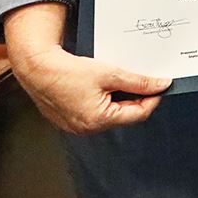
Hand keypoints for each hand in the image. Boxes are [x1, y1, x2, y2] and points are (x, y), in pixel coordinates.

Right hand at [5, 3, 168, 134]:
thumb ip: (138, 82)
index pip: (139, 114)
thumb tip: (161, 85)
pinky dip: (104, 100)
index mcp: (99, 120)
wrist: (37, 69)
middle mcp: (88, 129)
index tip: (160, 85)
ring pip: (111, 114)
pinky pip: (96, 112)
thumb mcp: (110, 74)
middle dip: (136, 98)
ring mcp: (77, 126)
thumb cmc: (67, 72)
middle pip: (125, 115)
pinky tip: (102, 86)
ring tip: (117, 80)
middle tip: (141, 80)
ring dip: (119, 99)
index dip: (152, 98)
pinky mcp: (70, 120)